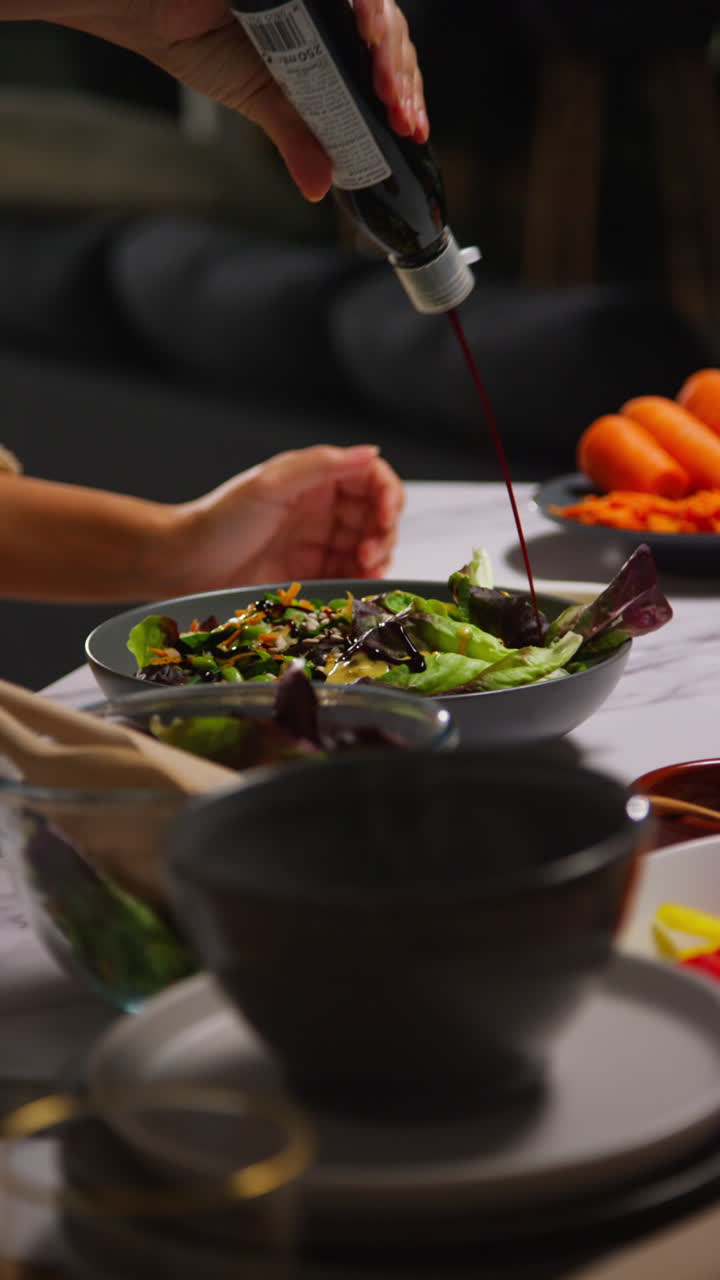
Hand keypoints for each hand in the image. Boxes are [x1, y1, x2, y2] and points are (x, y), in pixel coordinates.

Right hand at [56, 0, 428, 200]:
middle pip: (388, 34)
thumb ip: (297, 136)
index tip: (412, 129)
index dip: (402, 95)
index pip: (381, 64)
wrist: (147, 11)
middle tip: (402, 116)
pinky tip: (366, 27)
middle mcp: (327, 6)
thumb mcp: (261, 100)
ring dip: (388, 45)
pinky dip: (363, 5)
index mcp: (327, 38)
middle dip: (401, 79)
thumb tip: (321, 188)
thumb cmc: (198, 41)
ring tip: (389, 86)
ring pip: (375, 5)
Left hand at [171, 443, 404, 590]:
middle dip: (384, 532)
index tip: (387, 514)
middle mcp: (322, 508)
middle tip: (370, 551)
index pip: (370, 478)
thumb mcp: (270, 485)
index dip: (388, 493)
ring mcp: (319, 543)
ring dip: (378, 557)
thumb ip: (320, 465)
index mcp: (315, 478)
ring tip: (366, 568)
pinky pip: (351, 575)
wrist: (185, 565)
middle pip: (377, 515)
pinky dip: (363, 579)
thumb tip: (369, 452)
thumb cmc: (220, 520)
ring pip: (370, 547)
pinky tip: (359, 583)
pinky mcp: (314, 575)